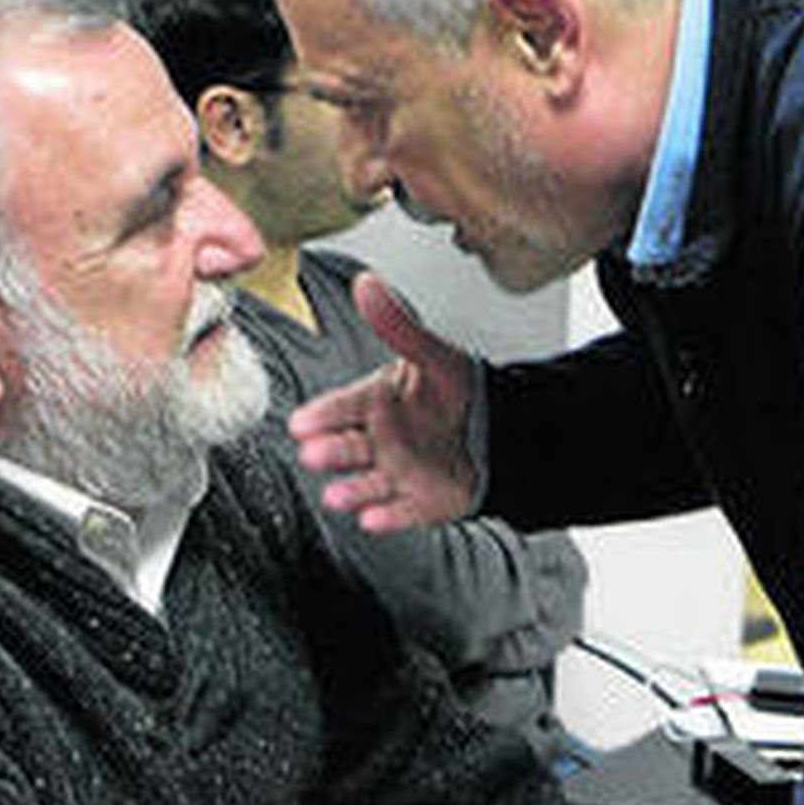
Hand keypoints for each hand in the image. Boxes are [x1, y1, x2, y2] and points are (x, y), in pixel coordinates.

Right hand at [288, 272, 477, 532]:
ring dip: (350, 491)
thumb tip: (367, 284)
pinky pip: (400, 512)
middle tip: (310, 451)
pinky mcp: (419, 502)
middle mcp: (381, 439)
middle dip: (328, 450)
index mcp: (377, 402)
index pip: (342, 407)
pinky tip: (372, 520)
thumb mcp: (429, 354)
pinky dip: (385, 518)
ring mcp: (397, 472)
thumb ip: (396, 324)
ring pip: (366, 484)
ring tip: (336, 496)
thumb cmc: (458, 391)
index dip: (322, 415)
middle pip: (346, 447)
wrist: (503, 430)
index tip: (300, 421)